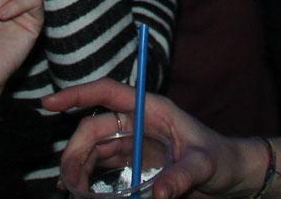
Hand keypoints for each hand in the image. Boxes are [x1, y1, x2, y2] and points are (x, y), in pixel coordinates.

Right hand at [45, 79, 265, 198]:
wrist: (231, 176)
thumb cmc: (222, 159)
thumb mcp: (205, 165)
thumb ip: (183, 177)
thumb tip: (159, 194)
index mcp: (151, 110)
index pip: (108, 93)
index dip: (77, 94)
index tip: (49, 104)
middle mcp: (137, 122)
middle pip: (94, 128)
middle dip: (75, 151)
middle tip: (68, 181)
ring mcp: (133, 143)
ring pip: (93, 149)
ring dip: (78, 168)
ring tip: (72, 191)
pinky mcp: (132, 164)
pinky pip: (101, 166)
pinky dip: (86, 177)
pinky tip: (76, 191)